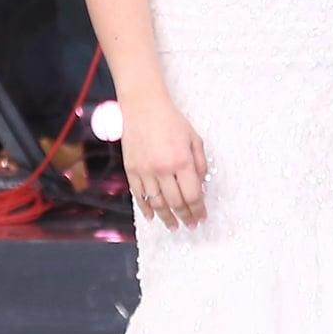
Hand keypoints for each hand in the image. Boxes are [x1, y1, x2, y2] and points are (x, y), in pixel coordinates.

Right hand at [122, 93, 209, 228]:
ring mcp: (145, 171)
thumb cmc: (172, 121)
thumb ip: (200, 164)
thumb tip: (201, 187)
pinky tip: (152, 217)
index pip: (192, 195)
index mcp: (182, 162)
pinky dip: (146, 208)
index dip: (198, 210)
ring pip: (157, 203)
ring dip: (166, 218)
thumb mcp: (194, 139)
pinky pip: (139, 195)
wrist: (143, 107)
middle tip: (190, 225)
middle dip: (185, 216)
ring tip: (174, 226)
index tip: (201, 218)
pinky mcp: (131, 170)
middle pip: (176, 203)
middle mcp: (163, 169)